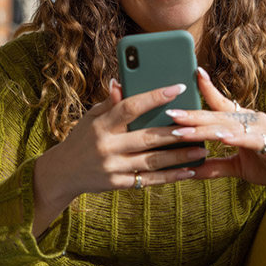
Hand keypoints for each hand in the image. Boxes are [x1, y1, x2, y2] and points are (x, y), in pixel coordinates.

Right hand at [32, 80, 207, 234]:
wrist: (63, 172)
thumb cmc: (82, 138)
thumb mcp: (90, 118)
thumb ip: (109, 103)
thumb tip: (120, 81)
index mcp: (101, 125)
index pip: (130, 107)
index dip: (154, 97)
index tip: (177, 87)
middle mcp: (107, 146)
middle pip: (147, 137)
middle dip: (175, 132)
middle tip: (200, 125)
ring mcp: (113, 167)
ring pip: (153, 161)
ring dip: (180, 156)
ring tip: (202, 150)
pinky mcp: (118, 184)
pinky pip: (149, 181)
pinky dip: (171, 176)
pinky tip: (189, 171)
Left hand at [164, 67, 265, 188]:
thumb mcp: (239, 167)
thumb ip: (216, 167)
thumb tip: (191, 170)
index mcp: (242, 121)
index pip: (220, 103)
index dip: (205, 89)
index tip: (191, 74)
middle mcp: (250, 120)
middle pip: (216, 115)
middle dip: (191, 115)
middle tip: (169, 113)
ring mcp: (261, 130)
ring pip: (227, 127)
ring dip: (204, 129)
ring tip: (183, 130)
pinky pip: (249, 139)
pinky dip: (235, 138)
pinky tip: (221, 138)